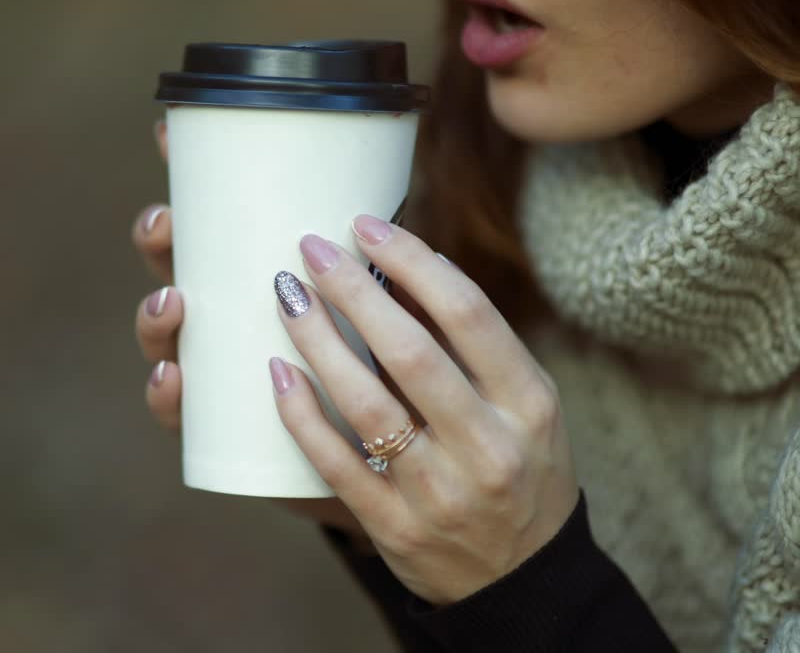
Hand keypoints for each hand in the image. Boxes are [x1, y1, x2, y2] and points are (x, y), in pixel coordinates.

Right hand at [132, 120, 364, 533]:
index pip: (212, 229)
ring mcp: (220, 381)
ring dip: (158, 318)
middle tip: (162, 224)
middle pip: (175, 277)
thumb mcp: (390, 321)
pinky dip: (171, 396)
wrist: (404, 481)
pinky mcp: (220, 435)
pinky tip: (174, 378)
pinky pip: (184, 416)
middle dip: (158, 245)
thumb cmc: (397, 391)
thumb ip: (384, 279)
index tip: (168, 137)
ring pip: (170, 344)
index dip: (186, 180)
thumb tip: (389, 214)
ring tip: (173, 302)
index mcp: (259, 285)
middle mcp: (229, 329)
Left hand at [268, 218, 578, 604]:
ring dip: (318, 341)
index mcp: (530, 404)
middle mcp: (490, 447)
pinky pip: (337, 464)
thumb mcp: (528, 408)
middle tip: (309, 248)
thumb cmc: (518, 470)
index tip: (366, 225)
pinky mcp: (395, 529)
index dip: (411, 261)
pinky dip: (301, 416)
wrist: (521, 582)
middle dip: (352, 290)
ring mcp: (441, 493)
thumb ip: (477, 347)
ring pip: (367, 405)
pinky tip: (276, 372)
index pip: (468, 314)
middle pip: (410, 352)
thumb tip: (404, 261)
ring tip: (286, 296)